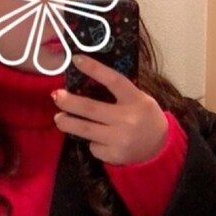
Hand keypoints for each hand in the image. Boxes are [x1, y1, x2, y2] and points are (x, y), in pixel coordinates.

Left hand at [51, 55, 168, 164]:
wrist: (159, 148)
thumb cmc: (145, 117)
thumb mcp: (139, 99)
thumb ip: (119, 92)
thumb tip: (85, 83)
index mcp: (135, 99)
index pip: (113, 80)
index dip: (94, 69)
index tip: (76, 60)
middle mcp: (127, 119)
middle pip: (91, 109)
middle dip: (70, 102)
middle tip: (56, 96)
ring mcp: (120, 139)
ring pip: (85, 130)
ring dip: (68, 123)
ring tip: (59, 118)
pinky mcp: (114, 155)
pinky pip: (94, 146)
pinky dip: (91, 141)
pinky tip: (97, 139)